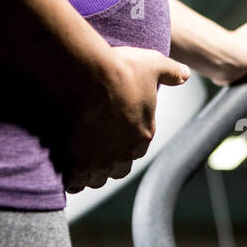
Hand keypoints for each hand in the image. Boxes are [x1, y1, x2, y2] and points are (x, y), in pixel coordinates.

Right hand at [58, 46, 189, 192]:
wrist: (86, 74)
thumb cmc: (119, 70)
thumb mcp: (153, 65)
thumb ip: (171, 72)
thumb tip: (184, 74)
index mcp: (143, 134)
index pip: (136, 150)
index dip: (124, 143)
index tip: (112, 133)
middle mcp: (123, 153)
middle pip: (117, 168)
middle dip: (107, 161)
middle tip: (93, 147)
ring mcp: (98, 161)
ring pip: (95, 178)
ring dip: (88, 171)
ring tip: (76, 158)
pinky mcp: (75, 163)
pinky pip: (73, 182)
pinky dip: (69, 177)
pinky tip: (62, 164)